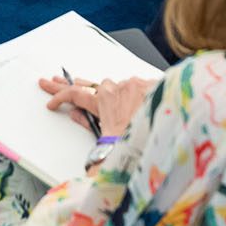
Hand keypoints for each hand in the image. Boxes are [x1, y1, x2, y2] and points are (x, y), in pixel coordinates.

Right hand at [37, 75, 154, 142]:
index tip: (51, 101)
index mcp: (104, 102)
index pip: (75, 94)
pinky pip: (141, 86)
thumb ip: (90, 126)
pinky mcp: (154, 84)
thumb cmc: (143, 147)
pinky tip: (138, 105)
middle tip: (57, 79)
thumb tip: (77, 115)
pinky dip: (137, 95)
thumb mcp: (108, 145)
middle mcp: (119, 88)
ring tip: (109, 103)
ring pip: (120, 86)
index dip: (59, 96)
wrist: (174, 139)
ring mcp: (137, 84)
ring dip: (115, 95)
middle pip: (94, 84)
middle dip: (77, 85)